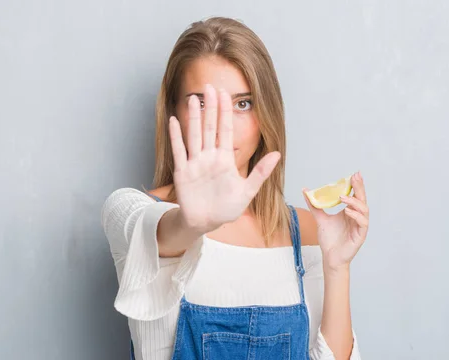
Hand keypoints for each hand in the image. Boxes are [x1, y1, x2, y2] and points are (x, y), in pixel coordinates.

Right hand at [168, 84, 280, 234]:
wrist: (205, 222)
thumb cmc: (226, 208)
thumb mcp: (247, 192)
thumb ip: (261, 173)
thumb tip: (277, 154)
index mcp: (225, 159)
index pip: (226, 130)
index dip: (225, 112)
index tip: (226, 94)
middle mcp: (209, 157)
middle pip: (210, 127)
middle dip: (211, 107)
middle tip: (210, 87)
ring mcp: (195, 163)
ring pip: (194, 134)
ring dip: (194, 117)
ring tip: (194, 98)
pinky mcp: (183, 172)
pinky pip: (179, 151)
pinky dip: (176, 136)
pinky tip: (174, 120)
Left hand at [303, 172, 368, 271]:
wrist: (330, 256)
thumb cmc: (329, 238)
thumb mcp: (320, 218)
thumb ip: (314, 205)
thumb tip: (305, 190)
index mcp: (350, 211)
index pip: (355, 195)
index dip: (356, 185)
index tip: (354, 174)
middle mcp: (357, 217)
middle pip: (362, 199)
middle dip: (359, 187)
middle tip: (355, 177)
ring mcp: (360, 226)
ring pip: (364, 210)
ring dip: (354, 202)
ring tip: (343, 197)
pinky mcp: (360, 235)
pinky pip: (362, 223)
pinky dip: (356, 216)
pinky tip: (347, 211)